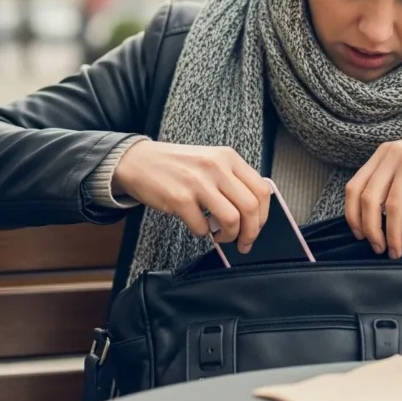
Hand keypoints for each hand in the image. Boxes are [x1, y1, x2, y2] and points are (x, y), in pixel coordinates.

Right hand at [113, 141, 270, 251]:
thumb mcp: (210, 161)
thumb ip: (232, 180)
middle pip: (251, 207)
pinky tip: (197, 226)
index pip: (262, 190)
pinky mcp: (180, 198)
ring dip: (229, 236)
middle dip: (251, 232)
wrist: (137, 161)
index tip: (257, 228)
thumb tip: (253, 212)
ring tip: (220, 237)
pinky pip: (202, 228)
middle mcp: (216, 167)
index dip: (264, 215)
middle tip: (244, 243)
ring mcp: (198, 182)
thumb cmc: (175, 166)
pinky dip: (202, 234)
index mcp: (228, 158)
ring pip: (231, 220)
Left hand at [345, 127, 401, 259]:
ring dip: (391, 234)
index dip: (353, 215)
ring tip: (394, 249)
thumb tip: (372, 217)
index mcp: (384, 153)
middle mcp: (394, 154)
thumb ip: (391, 180)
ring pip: (391, 207)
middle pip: (368, 199)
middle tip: (377, 247)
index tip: (360, 234)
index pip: (354, 187)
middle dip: (370, 229)